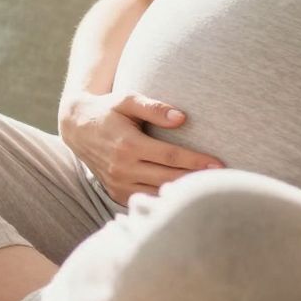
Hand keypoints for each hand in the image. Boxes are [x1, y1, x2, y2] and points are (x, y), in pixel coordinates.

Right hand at [57, 90, 225, 206]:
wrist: (77, 127)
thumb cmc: (109, 109)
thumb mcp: (128, 99)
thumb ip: (154, 107)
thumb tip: (182, 118)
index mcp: (128, 145)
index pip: (170, 157)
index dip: (196, 161)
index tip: (219, 163)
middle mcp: (122, 168)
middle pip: (168, 179)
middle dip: (196, 180)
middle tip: (223, 180)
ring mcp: (118, 184)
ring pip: (158, 194)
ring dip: (182, 194)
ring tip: (208, 191)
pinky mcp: (116, 194)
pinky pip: (145, 201)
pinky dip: (163, 201)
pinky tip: (183, 199)